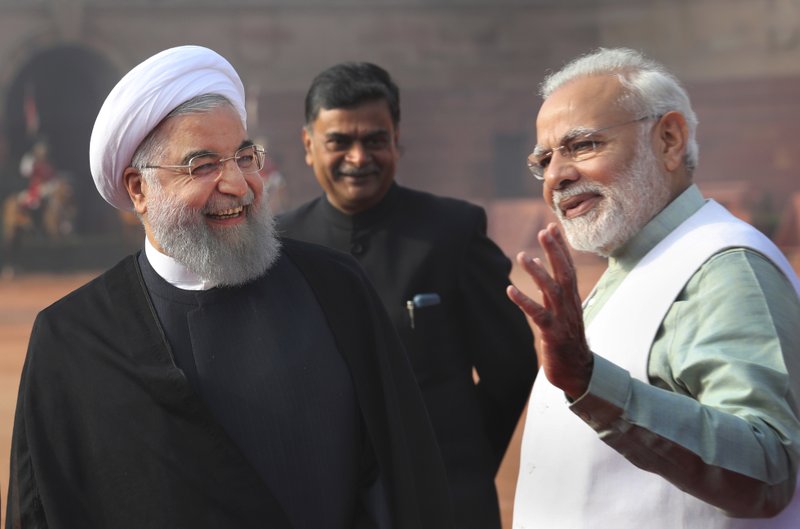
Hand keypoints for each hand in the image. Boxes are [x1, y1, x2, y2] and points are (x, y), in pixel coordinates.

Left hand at [506, 223, 592, 398]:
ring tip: (523, 256)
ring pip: (552, 290)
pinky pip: (538, 314)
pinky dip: (524, 301)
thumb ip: (551, 290)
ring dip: (538, 272)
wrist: (578, 373)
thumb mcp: (561, 312)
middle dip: (555, 251)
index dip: (560, 247)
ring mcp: (563, 319)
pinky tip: (510, 290)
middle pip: (565, 273)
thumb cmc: (567, 341)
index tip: (552, 226)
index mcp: (572, 299)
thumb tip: (540, 267)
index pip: (568, 267)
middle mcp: (570, 305)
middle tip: (544, 231)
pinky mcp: (553, 334)